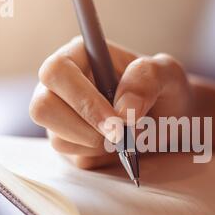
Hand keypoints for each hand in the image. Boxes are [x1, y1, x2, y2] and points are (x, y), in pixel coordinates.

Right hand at [29, 37, 191, 168]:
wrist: (171, 119)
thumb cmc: (165, 90)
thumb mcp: (168, 74)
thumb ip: (147, 79)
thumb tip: (122, 109)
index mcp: (80, 56)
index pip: (57, 72)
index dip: (83, 100)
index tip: (116, 122)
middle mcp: (63, 85)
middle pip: (43, 108)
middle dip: (84, 129)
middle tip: (120, 136)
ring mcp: (62, 115)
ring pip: (56, 138)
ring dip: (95, 145)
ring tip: (124, 137)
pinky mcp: (69, 141)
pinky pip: (72, 158)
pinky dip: (99, 157)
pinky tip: (116, 145)